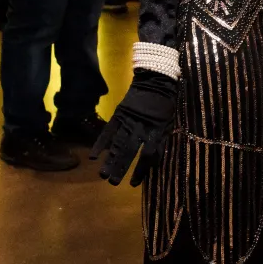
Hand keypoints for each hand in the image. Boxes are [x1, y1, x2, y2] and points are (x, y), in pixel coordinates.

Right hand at [91, 69, 178, 186]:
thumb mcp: (168, 122)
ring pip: (118, 144)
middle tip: (113, 183)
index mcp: (156, 130)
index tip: (133, 184)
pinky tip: (94, 156)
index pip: (148, 155)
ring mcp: (128, 120)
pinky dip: (100, 144)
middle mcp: (141, 127)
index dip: (141, 171)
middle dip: (121, 168)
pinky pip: (108, 131)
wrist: (156, 79)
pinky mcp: (119, 114)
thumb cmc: (165, 103)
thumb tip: (155, 162)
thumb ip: (161, 141)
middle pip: (130, 151)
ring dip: (110, 160)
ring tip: (103, 176)